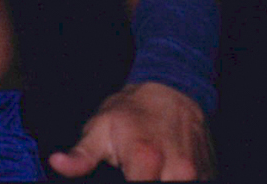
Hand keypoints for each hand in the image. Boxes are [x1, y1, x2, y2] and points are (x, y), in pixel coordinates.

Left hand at [47, 81, 214, 179]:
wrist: (174, 90)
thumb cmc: (133, 110)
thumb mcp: (100, 126)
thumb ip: (80, 154)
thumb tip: (57, 163)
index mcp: (146, 158)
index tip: (118, 180)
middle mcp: (178, 170)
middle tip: (132, 173)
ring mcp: (197, 175)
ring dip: (160, 183)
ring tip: (148, 171)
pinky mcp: (209, 176)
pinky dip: (174, 182)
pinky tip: (163, 173)